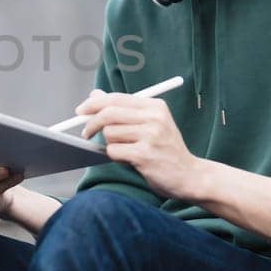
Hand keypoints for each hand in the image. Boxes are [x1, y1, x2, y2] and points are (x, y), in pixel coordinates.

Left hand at [76, 88, 203, 201]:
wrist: (189, 175)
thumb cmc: (166, 150)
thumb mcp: (150, 124)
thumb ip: (124, 110)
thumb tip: (95, 94)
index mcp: (155, 106)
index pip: (116, 98)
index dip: (94, 103)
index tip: (80, 111)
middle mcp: (154, 117)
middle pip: (109, 112)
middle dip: (91, 123)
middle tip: (86, 133)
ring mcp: (150, 136)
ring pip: (109, 133)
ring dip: (110, 144)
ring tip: (125, 151)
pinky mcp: (145, 155)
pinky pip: (114, 151)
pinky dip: (115, 157)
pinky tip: (129, 160)